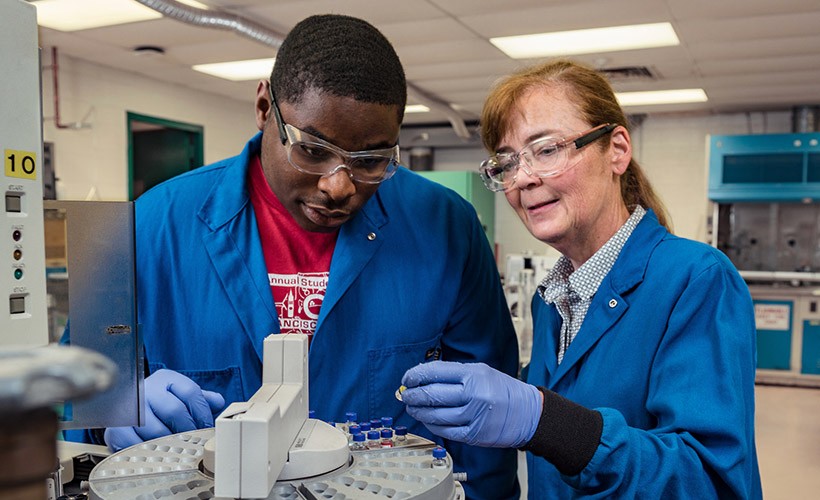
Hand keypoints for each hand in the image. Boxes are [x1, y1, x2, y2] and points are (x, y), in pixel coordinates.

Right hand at [104, 369, 224, 450]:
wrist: (123, 406)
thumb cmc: (158, 402)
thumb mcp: (179, 394)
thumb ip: (200, 398)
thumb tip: (218, 402)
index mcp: (166, 378)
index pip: (191, 392)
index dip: (202, 412)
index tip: (206, 426)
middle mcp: (147, 389)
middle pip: (175, 411)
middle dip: (188, 429)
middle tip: (192, 439)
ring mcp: (131, 407)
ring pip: (157, 429)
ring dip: (170, 441)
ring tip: (176, 446)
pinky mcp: (117, 426)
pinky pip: (135, 442)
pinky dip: (147, 448)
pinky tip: (154, 449)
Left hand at [401, 361, 541, 447]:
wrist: (527, 413)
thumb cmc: (501, 390)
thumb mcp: (481, 372)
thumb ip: (453, 374)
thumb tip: (422, 379)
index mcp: (473, 374)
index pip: (435, 372)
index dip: (416, 375)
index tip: (407, 379)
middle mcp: (473, 394)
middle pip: (432, 394)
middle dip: (413, 395)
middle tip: (405, 395)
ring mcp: (473, 416)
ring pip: (435, 415)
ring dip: (418, 411)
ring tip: (412, 407)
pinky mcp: (473, 434)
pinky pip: (445, 431)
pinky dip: (432, 425)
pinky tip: (427, 420)